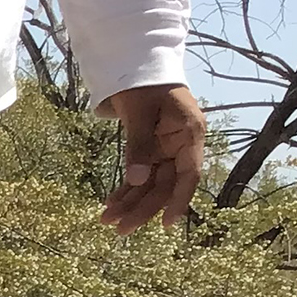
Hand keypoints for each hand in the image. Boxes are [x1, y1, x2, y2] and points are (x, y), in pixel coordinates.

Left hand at [99, 84, 202, 231]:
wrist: (138, 66)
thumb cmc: (144, 84)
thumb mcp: (140, 112)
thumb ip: (139, 146)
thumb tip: (138, 180)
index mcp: (189, 133)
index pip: (188, 174)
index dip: (179, 201)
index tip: (167, 224)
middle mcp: (181, 145)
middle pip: (165, 184)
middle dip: (143, 208)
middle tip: (119, 230)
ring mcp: (166, 149)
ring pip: (151, 184)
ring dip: (131, 202)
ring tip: (107, 220)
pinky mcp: (151, 150)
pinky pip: (141, 175)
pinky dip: (126, 189)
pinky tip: (111, 205)